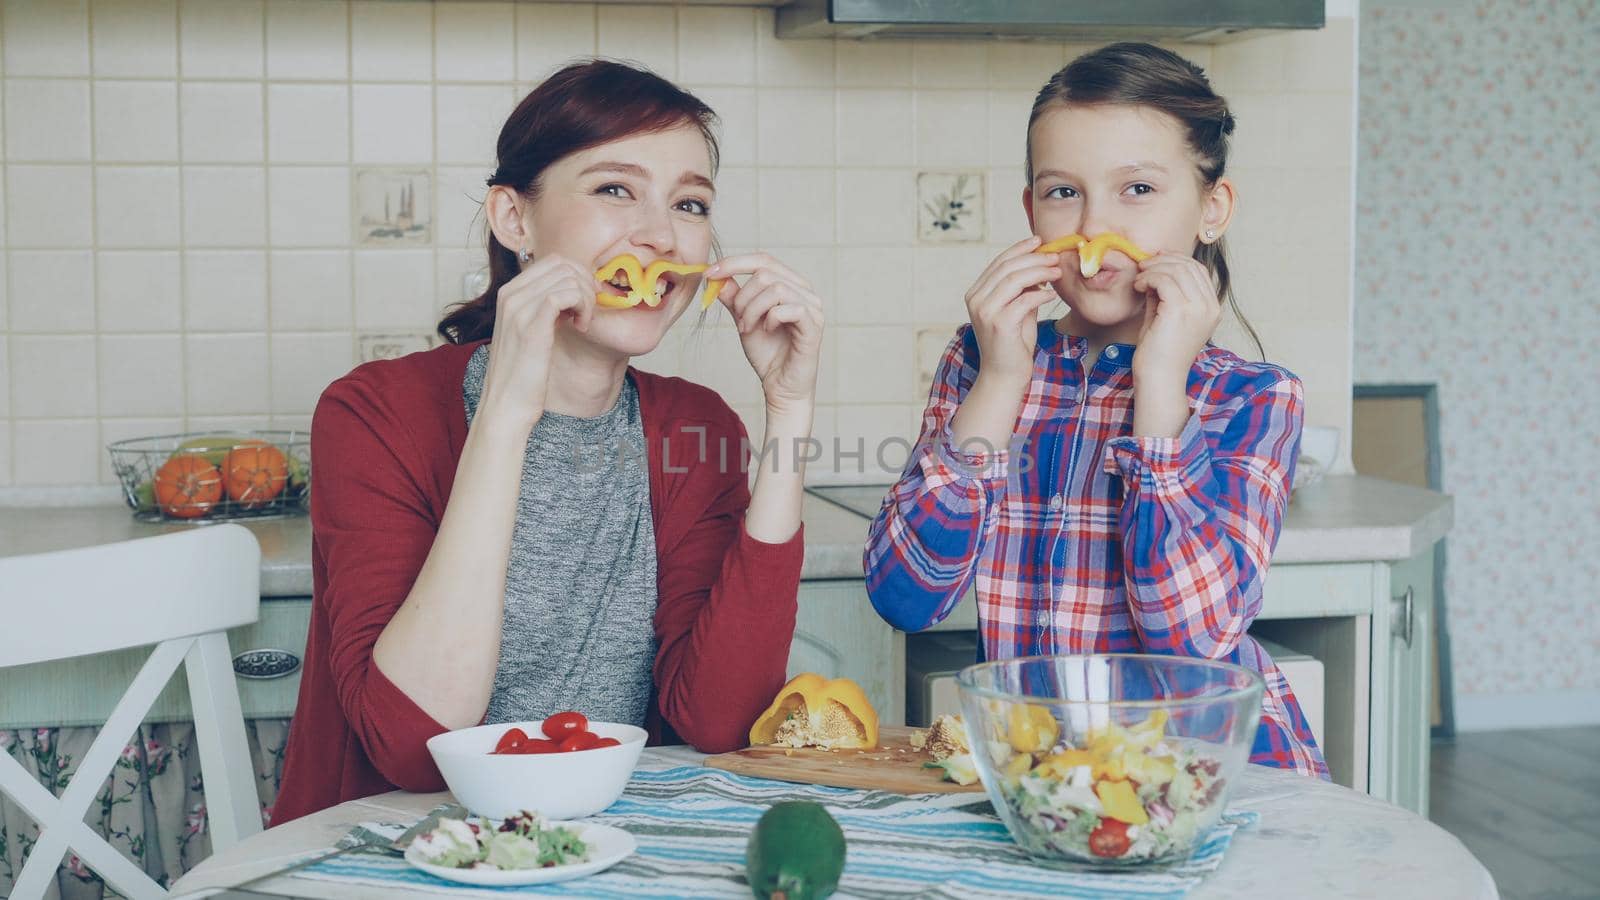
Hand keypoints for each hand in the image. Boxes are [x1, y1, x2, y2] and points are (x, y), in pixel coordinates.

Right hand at [477, 254, 596, 430]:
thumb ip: (542, 308)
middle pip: (562, 264)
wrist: (506, 404)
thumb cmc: (522, 374)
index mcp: (508, 293)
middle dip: (585, 284)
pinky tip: (580, 327)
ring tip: (583, 322)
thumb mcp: (529, 331)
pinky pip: (568, 294)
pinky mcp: (532, 324)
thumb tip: (572, 291)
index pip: (552, 261)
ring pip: (568, 277)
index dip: (577, 276)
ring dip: (586, 298)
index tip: (584, 301)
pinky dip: (583, 307)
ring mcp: (518, 307)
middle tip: (588, 311)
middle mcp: (510, 294)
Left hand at [705, 253, 824, 417]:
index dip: (734, 262)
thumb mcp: (743, 320)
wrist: (780, 386)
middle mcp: (805, 290)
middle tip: (738, 320)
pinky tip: (767, 331)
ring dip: (753, 309)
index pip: (763, 259)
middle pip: (766, 272)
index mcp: (790, 284)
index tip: (709, 273)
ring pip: (775, 289)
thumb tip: (717, 276)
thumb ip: (734, 298)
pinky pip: (788, 308)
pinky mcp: (814, 325)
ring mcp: (813, 307)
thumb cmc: (767, 353)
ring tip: (749, 328)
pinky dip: (770, 319)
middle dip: (743, 297)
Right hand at [964, 236, 1061, 387]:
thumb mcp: (1017, 309)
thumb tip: (1040, 265)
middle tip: (1054, 257)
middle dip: (1034, 258)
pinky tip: (1053, 295)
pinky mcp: (1000, 324)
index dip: (1020, 248)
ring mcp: (985, 312)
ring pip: (1014, 279)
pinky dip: (1041, 294)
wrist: (1005, 376)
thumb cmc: (1013, 344)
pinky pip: (1024, 300)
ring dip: (1040, 272)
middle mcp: (976, 300)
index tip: (1039, 240)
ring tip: (1057, 272)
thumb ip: (1023, 289)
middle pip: (1007, 267)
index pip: (998, 262)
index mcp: (976, 294)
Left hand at [1131, 251, 1223, 382]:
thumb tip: (1156, 268)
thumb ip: (1166, 292)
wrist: (1158, 378)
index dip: (1177, 260)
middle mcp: (1210, 307)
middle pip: (1189, 266)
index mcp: (1212, 309)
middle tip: (1143, 267)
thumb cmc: (1159, 351)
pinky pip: (1164, 280)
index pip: (1199, 270)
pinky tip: (1139, 287)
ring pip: (1177, 270)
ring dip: (1153, 269)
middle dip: (1163, 260)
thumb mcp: (1166, 314)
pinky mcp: (1181, 311)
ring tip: (1139, 280)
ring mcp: (1199, 308)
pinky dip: (1149, 278)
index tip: (1156, 261)